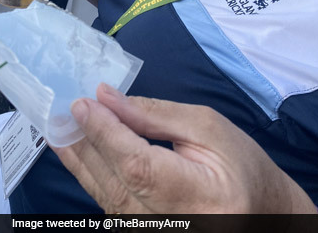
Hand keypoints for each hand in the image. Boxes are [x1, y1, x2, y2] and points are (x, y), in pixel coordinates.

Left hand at [53, 84, 317, 214]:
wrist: (259, 213)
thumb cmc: (242, 168)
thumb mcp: (208, 129)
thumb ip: (155, 115)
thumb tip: (108, 98)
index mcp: (194, 195)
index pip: (137, 163)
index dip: (105, 133)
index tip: (82, 103)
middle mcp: (167, 223)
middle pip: (112, 179)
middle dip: (83, 140)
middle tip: (60, 107)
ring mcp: (149, 231)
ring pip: (102, 192)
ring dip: (77, 155)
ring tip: (58, 124)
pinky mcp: (139, 230)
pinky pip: (106, 200)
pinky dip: (88, 171)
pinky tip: (75, 149)